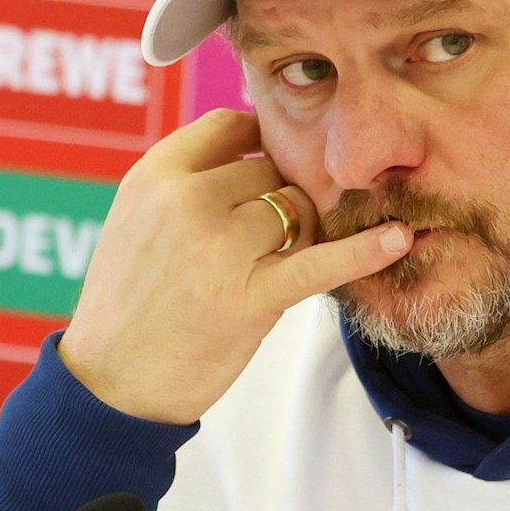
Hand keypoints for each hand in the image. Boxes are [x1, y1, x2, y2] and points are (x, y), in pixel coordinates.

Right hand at [58, 110, 410, 423]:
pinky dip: (364, 250)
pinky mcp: (251, 298)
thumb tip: (253, 144)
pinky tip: (398, 238)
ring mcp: (220, 248)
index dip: (257, 146)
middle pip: (269, 171)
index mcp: (155, 175)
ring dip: (298, 233)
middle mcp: (187, 201)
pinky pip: (320, 262)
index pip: (231, 127)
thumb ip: (185, 179)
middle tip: (256, 243)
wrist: (111, 383)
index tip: (266, 167)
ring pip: (296, 210)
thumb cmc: (130, 301)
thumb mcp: (135, 218)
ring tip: (265, 266)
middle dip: (274, 201)